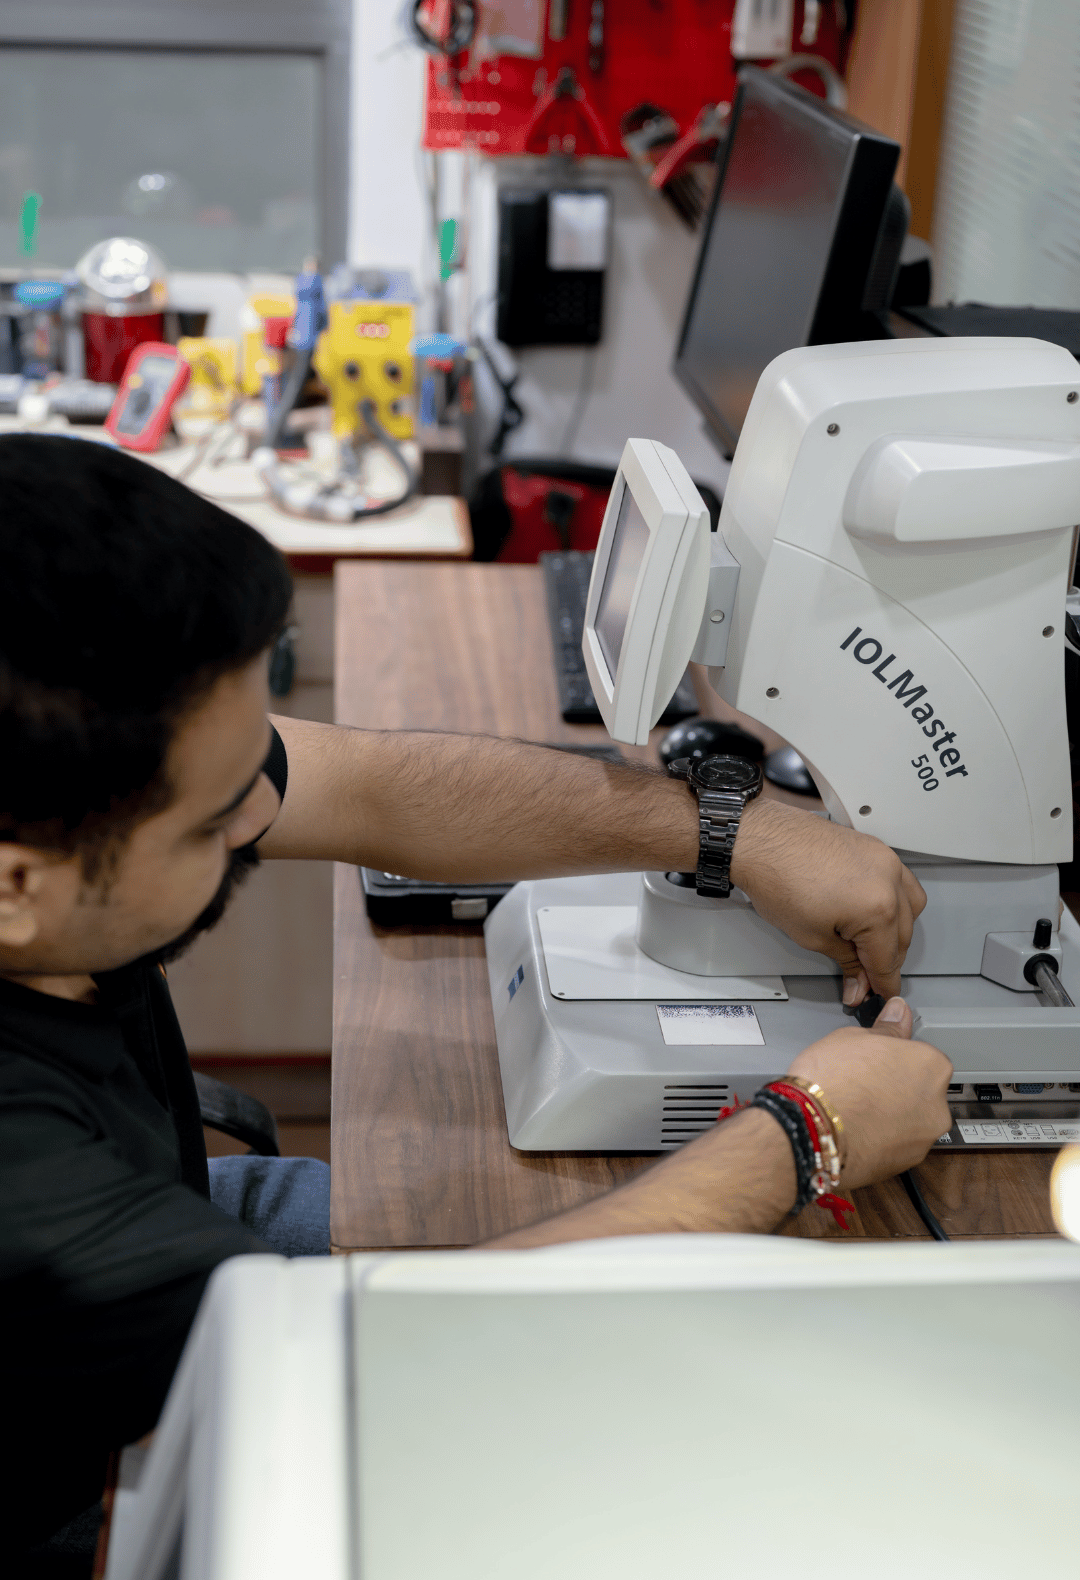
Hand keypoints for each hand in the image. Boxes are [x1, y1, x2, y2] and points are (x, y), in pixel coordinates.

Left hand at [730, 798, 926, 1002]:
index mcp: (878, 907)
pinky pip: (901, 881)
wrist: (760, 841)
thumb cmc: (777, 879)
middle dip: (885, 960)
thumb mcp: (813, 936)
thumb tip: (858, 981)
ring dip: (896, 931)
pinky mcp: (876, 848)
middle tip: (865, 977)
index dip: (882, 984)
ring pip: (911, 908)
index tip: (878, 993)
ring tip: (869, 945)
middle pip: (902, 936)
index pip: (888, 959)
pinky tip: (878, 912)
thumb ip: (847, 962)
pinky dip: (895, 901)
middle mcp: (889, 880)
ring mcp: (885, 860)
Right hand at [786, 997, 952, 1188]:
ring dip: (891, 1116)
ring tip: (856, 1109)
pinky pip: (896, 1146)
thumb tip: (898, 1013)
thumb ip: (886, 1028)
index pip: (923, 1056)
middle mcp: (937, 1105)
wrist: (811, 1129)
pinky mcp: (904, 1165)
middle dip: (898, 1089)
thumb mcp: (854, 1037)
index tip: (877, 1060)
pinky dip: (881, 1139)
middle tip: (864, 1083)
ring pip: (910, 1122)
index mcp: (932, 1066)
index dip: (895, 1057)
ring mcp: (922, 1139)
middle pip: (921, 1092)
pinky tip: (855, 1129)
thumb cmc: (831, 1081)